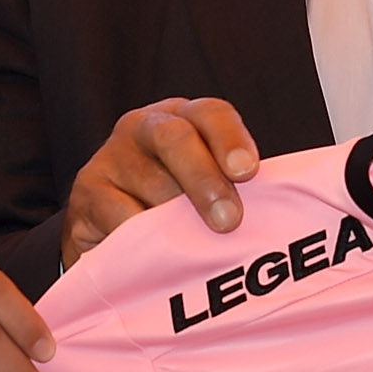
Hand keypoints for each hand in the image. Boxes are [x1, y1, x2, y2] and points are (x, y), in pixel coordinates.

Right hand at [62, 97, 259, 270]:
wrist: (111, 239)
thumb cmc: (175, 213)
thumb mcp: (208, 191)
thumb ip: (239, 189)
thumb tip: (286, 207)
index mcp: (183, 118)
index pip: (210, 113)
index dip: (231, 139)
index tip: (248, 172)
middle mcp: (143, 128)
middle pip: (176, 138)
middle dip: (205, 180)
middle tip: (228, 220)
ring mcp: (109, 158)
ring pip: (150, 182)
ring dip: (177, 219)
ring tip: (198, 250)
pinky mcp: (85, 194)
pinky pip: (118, 214)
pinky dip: (142, 238)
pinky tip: (159, 258)